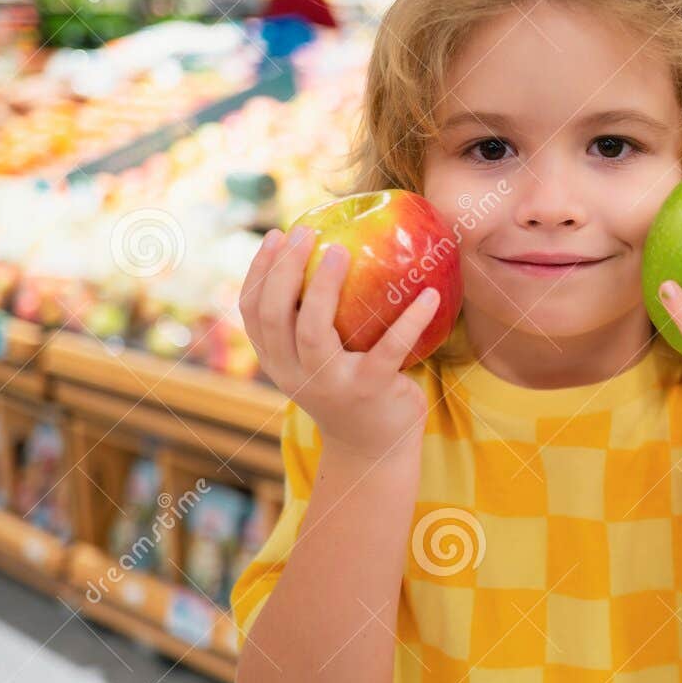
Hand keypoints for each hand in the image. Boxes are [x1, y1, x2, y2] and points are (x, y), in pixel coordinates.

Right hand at [239, 226, 440, 462]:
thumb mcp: (318, 361)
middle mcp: (296, 374)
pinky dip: (410, 320)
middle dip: (285, 270)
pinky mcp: (370, 390)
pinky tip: (428, 294)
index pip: (253, 312)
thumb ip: (310, 323)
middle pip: (276, 316)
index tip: (276, 234)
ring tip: (341, 250)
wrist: (374, 450)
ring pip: (314, 332)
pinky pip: (389, 349)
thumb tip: (325, 252)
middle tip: (305, 232)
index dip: (259, 272)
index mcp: (279, 362)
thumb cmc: (349, 389)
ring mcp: (331, 384)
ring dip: (324, 287)